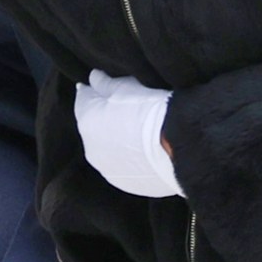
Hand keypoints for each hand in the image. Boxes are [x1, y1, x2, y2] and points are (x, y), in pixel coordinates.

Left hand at [75, 69, 180, 198]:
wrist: (178, 147)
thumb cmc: (152, 110)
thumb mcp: (127, 87)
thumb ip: (105, 83)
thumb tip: (92, 78)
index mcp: (87, 121)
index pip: (84, 100)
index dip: (95, 91)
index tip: (105, 87)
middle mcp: (90, 148)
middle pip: (94, 127)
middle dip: (105, 118)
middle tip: (129, 109)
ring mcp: (107, 169)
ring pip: (107, 149)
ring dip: (116, 141)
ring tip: (140, 131)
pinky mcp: (126, 183)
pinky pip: (123, 166)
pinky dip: (129, 158)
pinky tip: (146, 150)